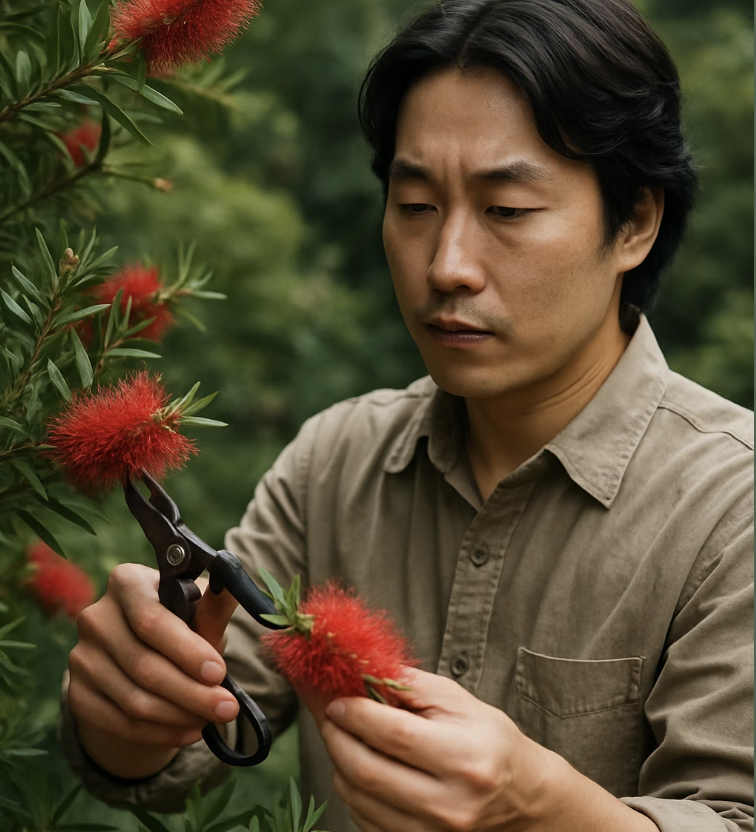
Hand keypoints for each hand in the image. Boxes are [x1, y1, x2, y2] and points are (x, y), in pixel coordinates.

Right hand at [67, 563, 239, 778]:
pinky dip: (160, 732)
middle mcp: (95, 616)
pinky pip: (120, 723)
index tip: (219, 672)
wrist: (146, 658)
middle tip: (227, 708)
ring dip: (179, 715)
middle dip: (191, 692)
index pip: (150, 621)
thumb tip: (233, 588)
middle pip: (143, 665)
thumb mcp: (199, 613)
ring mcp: (81, 656)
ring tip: (212, 718)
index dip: (186, 650)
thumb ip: (214, 605)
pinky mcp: (77, 693)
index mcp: (126, 582)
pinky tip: (189, 730)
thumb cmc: (180, 626)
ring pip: (133, 699)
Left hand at [319, 667, 551, 831]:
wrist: (523, 797)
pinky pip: (367, 821)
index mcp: (464, 759)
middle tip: (330, 717)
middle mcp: (450, 805)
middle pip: (369, 772)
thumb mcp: (459, 702)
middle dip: (337, 739)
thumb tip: (362, 673)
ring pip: (360, 800)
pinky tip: (361, 767)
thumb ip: (410, 685)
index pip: (395, 735)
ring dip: (340, 764)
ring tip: (344, 738)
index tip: (338, 701)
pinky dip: (354, 792)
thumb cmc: (491, 741)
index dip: (357, 715)